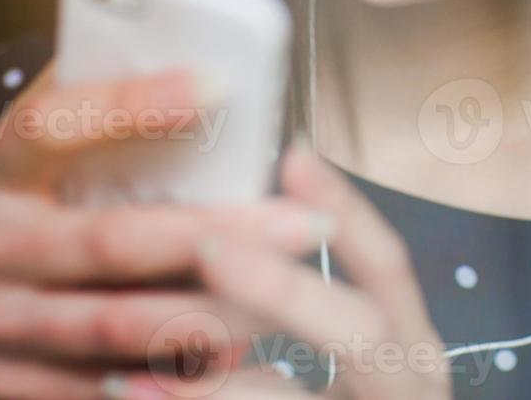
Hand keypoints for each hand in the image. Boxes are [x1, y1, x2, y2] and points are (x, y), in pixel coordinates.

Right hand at [0, 65, 329, 399]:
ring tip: (291, 292)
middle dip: (221, 233)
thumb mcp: (43, 146)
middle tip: (306, 222)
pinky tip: (241, 348)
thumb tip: (204, 57)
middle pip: (112, 239)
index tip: (220, 84)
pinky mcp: (8, 383)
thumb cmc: (28, 203)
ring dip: (214, 313)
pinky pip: (107, 384)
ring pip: (117, 322)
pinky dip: (179, 373)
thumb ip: (103, 102)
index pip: (54, 125)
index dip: (132, 103)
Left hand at [106, 146, 452, 399]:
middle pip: (362, 331)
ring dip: (213, 390)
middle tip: (208, 245)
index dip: (347, 210)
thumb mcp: (347, 371)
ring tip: (119, 378)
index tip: (292, 155)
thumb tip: (214, 239)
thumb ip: (298, 319)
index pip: (389, 267)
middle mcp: (409, 390)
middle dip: (284, 288)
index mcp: (411, 352)